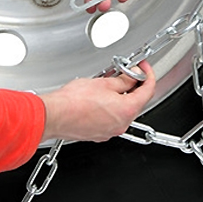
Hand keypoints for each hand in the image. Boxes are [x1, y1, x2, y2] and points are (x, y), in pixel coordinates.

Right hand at [38, 61, 154, 141]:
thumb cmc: (73, 102)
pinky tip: (101, 97)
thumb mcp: (103, 82)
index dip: (148, 75)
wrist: (54, 116)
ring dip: (121, 96)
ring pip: (123, 110)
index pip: (148, 91)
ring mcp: (110, 131)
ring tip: (110, 83)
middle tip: (128, 72)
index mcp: (126, 110)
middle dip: (134, 86)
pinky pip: (111, 118)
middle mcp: (121, 124)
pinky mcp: (98, 133)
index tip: (144, 68)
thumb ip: (123, 80)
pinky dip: (111, 107)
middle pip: (136, 102)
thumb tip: (132, 76)